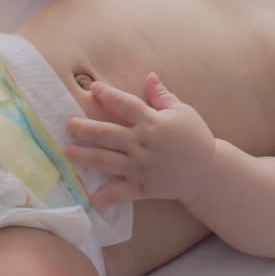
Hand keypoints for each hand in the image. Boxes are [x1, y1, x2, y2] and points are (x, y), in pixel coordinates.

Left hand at [65, 73, 215, 207]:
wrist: (207, 171)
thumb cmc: (195, 137)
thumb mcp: (183, 111)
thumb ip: (162, 95)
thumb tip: (149, 76)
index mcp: (152, 122)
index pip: (125, 105)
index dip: (109, 95)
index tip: (94, 89)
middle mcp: (142, 144)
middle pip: (108, 134)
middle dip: (86, 129)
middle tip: (68, 124)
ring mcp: (140, 167)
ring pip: (107, 161)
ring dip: (86, 156)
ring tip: (67, 152)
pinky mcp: (143, 187)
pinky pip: (121, 193)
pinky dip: (106, 198)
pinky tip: (91, 199)